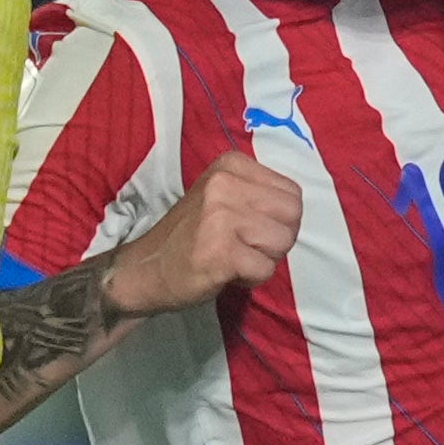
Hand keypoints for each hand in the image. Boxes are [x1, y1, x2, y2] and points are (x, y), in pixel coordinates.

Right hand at [108, 148, 302, 316]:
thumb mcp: (222, 197)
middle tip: (246, 247)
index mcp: (231, 164)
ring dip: (264, 260)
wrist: (146, 268)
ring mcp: (222, 216)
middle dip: (277, 239)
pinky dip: (251, 279)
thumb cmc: (191, 236)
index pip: (292, 193)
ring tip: (234, 258)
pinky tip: (226, 272)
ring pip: (282, 243)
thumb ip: (258, 195)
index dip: (280, 219)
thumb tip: (297, 211)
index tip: (250, 229)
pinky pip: (265, 269)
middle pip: (293, 216)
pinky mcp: (221, 250)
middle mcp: (226, 183)